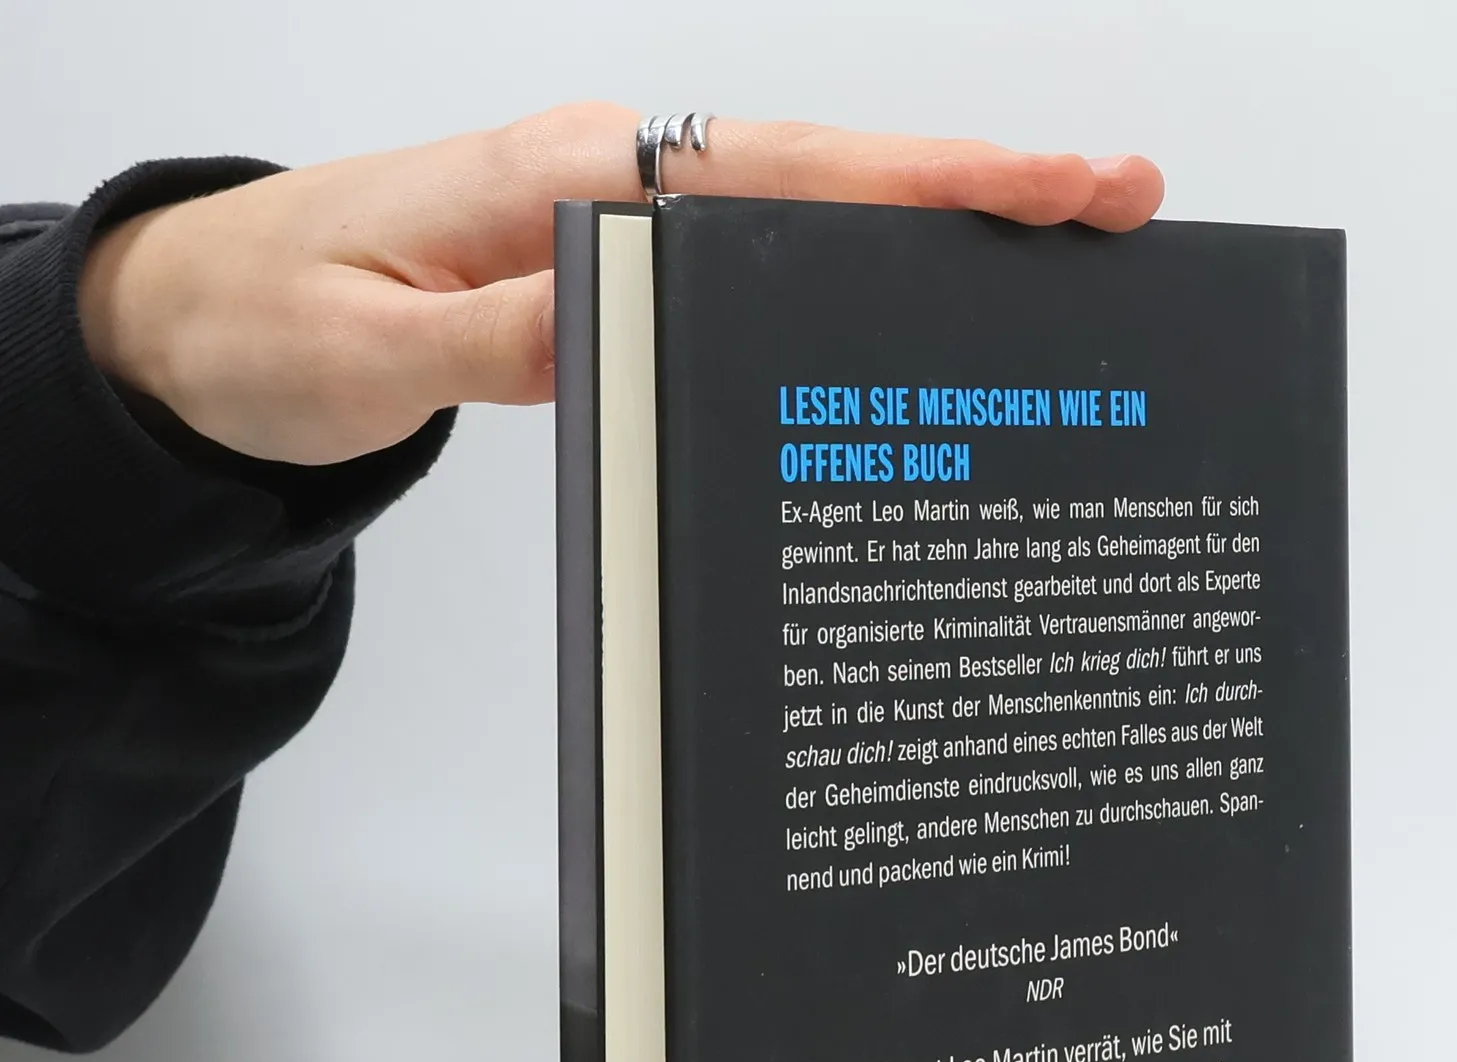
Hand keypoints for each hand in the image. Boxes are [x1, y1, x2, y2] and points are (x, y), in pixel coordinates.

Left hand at [77, 104, 1164, 466]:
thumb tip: (636, 313)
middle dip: (979, 185)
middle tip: (1120, 202)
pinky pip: (757, 264)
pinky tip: (919, 295)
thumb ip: (503, 335)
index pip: (779, 180)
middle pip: (827, 179)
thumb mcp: (367, 348)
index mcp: (564, 181)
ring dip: (936, 222)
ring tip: (1063, 242)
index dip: (924, 183)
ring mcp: (617, 220)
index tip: (1051, 184)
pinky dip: (855, 269)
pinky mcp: (611, 266)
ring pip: (807, 216)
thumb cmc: (271, 326)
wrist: (198, 322)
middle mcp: (608, 182)